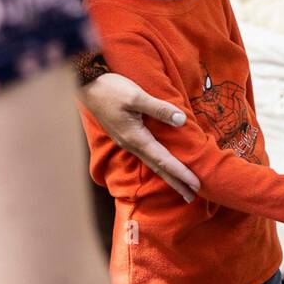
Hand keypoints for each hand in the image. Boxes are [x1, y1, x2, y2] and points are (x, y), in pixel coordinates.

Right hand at [80, 72, 200, 202]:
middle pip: (158, 168)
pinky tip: (163, 165)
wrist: (86, 85)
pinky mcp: (125, 136)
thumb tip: (181, 120)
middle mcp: (131, 145)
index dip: (181, 173)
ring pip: (152, 163)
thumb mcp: (137, 96)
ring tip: (181, 187)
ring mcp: (127, 142)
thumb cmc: (111, 89)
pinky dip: (158, 164)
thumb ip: (159, 109)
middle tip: (192, 197)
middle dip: (176, 183)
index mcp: (136, 138)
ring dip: (168, 175)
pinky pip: (146, 155)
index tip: (196, 185)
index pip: (163, 160)